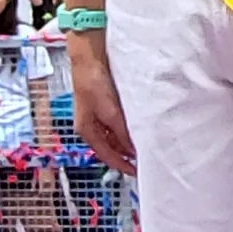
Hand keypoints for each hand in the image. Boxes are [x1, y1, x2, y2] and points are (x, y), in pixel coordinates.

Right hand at [69, 36, 133, 174]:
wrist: (89, 58)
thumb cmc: (93, 82)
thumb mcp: (111, 112)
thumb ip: (122, 132)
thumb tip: (133, 150)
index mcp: (87, 131)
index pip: (107, 157)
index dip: (123, 166)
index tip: (137, 173)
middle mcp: (91, 126)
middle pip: (111, 148)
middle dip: (126, 154)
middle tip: (145, 159)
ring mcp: (97, 116)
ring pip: (115, 136)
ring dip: (128, 141)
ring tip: (145, 144)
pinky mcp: (104, 106)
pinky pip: (117, 124)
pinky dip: (127, 128)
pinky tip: (138, 126)